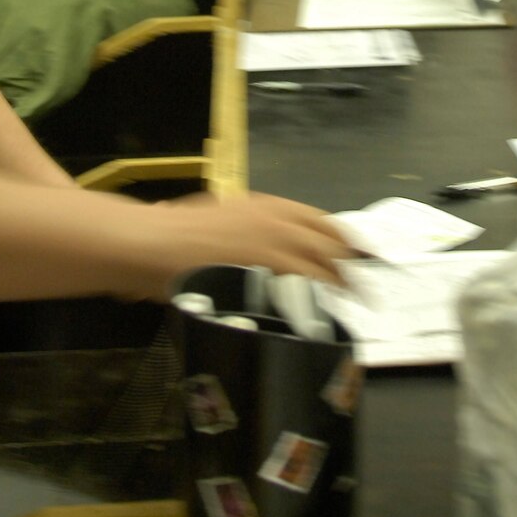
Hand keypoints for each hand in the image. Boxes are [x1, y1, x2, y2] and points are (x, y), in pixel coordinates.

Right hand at [135, 192, 352, 297]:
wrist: (152, 241)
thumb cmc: (174, 232)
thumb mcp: (217, 220)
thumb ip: (239, 230)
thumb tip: (245, 246)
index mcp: (267, 205)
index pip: (322, 221)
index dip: (344, 240)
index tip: (357, 255)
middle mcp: (278, 220)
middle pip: (331, 243)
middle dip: (352, 265)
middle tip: (364, 285)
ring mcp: (274, 245)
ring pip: (325, 265)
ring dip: (344, 284)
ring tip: (356, 302)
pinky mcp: (266, 271)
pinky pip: (306, 286)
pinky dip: (321, 298)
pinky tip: (327, 311)